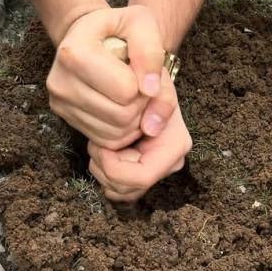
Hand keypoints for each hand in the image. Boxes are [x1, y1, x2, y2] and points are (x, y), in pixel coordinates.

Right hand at [47, 5, 177, 149]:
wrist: (87, 37)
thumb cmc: (116, 28)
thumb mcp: (140, 23)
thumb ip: (151, 52)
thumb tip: (150, 92)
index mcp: (74, 53)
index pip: (126, 90)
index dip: (144, 82)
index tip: (140, 68)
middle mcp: (60, 81)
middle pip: (121, 116)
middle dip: (142, 104)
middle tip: (141, 84)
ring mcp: (60, 103)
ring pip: (115, 133)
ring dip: (135, 119)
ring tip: (132, 93)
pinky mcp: (65, 118)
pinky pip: (106, 141)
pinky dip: (123, 131)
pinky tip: (123, 107)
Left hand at [87, 77, 191, 202]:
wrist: (142, 79)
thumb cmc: (144, 79)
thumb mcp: (154, 80)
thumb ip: (159, 98)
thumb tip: (150, 129)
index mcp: (175, 145)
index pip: (142, 177)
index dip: (113, 167)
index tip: (100, 144)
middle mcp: (170, 162)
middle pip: (129, 188)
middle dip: (105, 168)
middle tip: (95, 142)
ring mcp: (157, 169)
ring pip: (121, 191)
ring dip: (102, 170)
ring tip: (99, 144)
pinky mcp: (142, 170)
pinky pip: (118, 188)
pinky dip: (105, 173)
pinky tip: (103, 152)